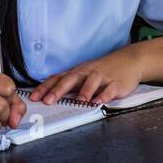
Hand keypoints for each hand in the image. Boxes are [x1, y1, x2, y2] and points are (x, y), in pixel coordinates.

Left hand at [29, 49, 144, 104]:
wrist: (129, 61)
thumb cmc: (102, 71)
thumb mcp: (83, 75)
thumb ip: (69, 86)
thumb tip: (48, 97)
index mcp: (77, 73)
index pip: (57, 78)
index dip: (45, 88)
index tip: (33, 97)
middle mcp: (87, 73)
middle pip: (71, 79)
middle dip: (58, 90)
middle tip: (48, 100)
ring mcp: (102, 77)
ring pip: (92, 81)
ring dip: (85, 91)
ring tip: (79, 101)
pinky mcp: (117, 83)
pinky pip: (110, 88)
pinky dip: (105, 95)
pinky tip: (100, 101)